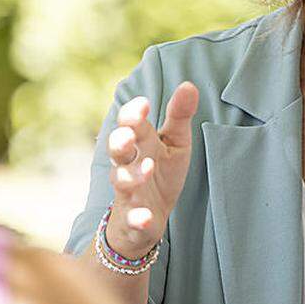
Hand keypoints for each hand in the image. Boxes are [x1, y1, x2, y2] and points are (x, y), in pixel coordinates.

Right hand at [104, 82, 199, 259]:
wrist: (149, 218)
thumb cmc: (162, 174)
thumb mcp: (175, 143)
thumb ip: (179, 116)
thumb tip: (188, 84)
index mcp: (140, 143)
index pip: (130, 123)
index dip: (133, 113)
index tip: (145, 104)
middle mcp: (129, 165)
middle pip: (116, 149)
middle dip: (120, 141)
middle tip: (130, 134)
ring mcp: (128, 192)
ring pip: (121, 182)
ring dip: (132, 175)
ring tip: (148, 167)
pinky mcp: (133, 219)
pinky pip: (131, 219)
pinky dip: (137, 218)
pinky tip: (145, 217)